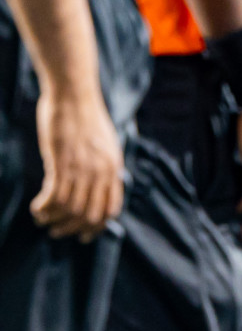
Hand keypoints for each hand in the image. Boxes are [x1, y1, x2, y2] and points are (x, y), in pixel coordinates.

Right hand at [31, 85, 123, 240]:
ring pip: (70, 210)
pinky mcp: (62, 163)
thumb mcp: (104, 145)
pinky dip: (44, 208)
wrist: (74, 95)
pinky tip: (37, 207)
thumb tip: (95, 189)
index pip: (111, 209)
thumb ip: (102, 167)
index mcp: (114, 168)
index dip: (96, 227)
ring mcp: (82, 168)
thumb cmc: (86, 118)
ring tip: (42, 218)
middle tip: (57, 230)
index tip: (82, 234)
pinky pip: (54, 197)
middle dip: (72, 228)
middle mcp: (101, 171)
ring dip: (53, 220)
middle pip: (89, 215)